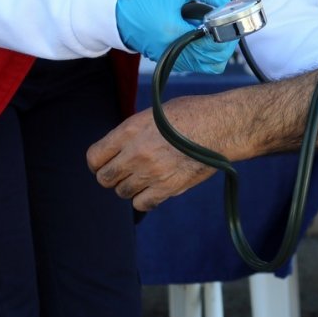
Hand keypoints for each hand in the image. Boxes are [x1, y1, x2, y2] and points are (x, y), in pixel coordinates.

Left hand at [88, 100, 220, 210]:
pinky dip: (144, 198)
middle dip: (111, 175)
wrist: (222, 126)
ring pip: (122, 192)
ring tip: (142, 177)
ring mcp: (151, 173)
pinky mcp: (168, 188)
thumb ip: (133, 131)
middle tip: (122, 171)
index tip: (104, 162)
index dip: (97, 161)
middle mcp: (136, 153)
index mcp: (130, 130)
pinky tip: (153, 188)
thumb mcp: (155, 112)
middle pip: (105, 178)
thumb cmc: (193, 113)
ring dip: (128, 186)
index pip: (95, 156)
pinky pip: (142, 204)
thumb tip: (121, 146)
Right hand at [115, 0, 237, 71]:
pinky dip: (208, 55)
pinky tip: (204, 38)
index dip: (228, 31)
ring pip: (212, 66)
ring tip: (216, 31)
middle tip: (226, 25)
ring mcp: (174, 61)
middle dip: (227, 40)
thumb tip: (228, 2)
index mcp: (176, 33)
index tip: (229, 18)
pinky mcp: (172, 63)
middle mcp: (175, 53)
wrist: (120, 15)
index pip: (215, 42)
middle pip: (217, 58)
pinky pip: (200, 66)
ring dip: (220, 49)